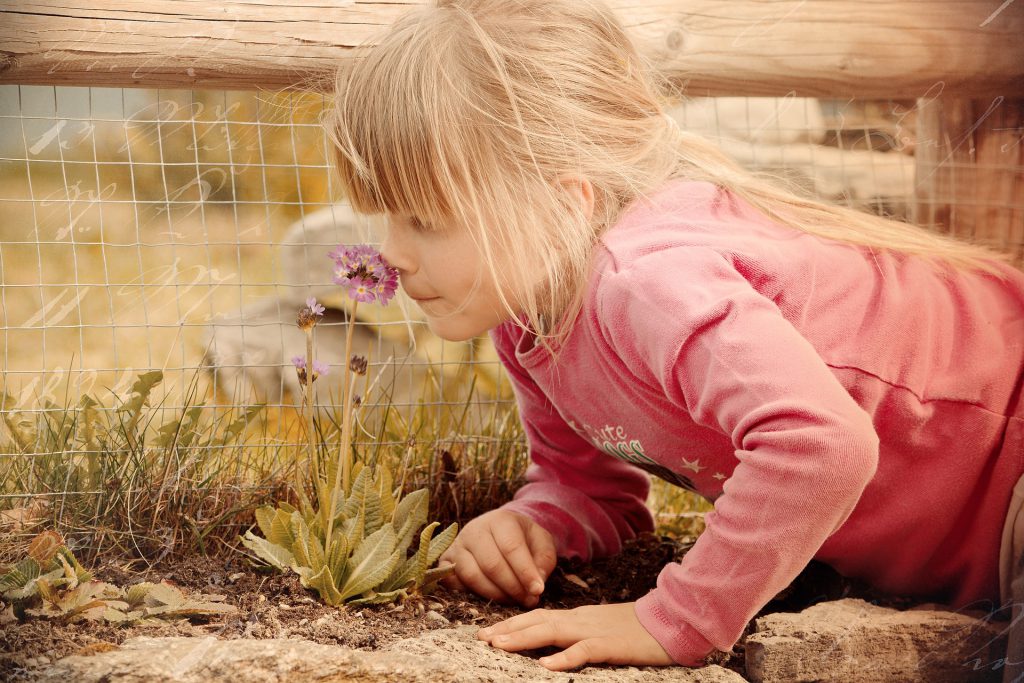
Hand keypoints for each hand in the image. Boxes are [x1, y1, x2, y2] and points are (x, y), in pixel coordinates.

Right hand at [438, 509, 556, 607]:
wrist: (501, 530)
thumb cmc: (523, 538)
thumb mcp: (542, 542)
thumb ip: (544, 560)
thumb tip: (536, 584)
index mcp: (500, 519)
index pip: (511, 547)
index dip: (525, 572)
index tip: (538, 591)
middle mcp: (474, 530)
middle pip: (491, 564)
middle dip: (512, 587)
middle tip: (528, 600)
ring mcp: (457, 545)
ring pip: (472, 576)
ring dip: (494, 595)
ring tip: (512, 600)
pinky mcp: (446, 560)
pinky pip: (453, 582)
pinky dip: (469, 594)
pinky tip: (489, 598)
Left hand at [477, 602, 674, 670]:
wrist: (672, 621)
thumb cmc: (639, 629)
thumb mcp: (603, 628)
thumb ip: (580, 632)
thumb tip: (555, 642)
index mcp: (578, 617)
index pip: (539, 616)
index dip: (512, 623)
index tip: (488, 632)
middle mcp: (581, 620)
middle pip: (538, 620)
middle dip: (508, 629)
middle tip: (482, 638)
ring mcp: (595, 631)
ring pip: (553, 631)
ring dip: (524, 638)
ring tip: (500, 646)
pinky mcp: (611, 645)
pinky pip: (584, 651)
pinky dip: (564, 658)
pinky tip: (546, 666)